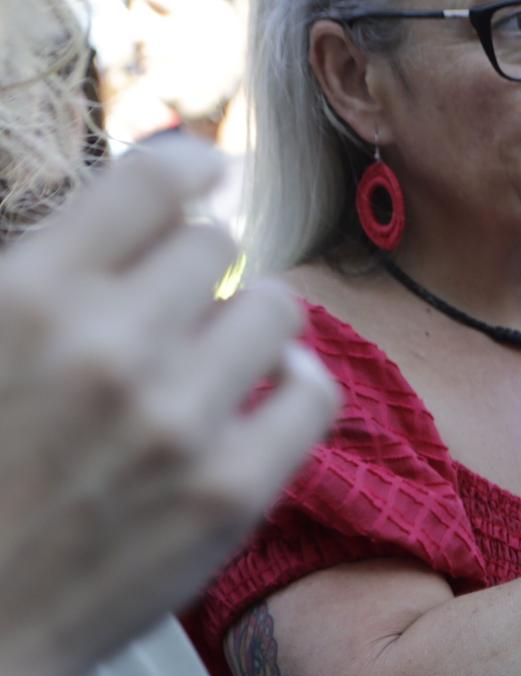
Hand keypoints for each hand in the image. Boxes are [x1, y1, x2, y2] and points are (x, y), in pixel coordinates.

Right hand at [0, 138, 337, 675]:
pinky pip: (314, 392)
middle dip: (199, 266)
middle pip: (215, 245)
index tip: (206, 170)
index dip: (187, 165)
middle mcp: (112, 349)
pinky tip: (267, 393)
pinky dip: (295, 382)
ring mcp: (181, 422)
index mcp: (30, 296)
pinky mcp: (234, 491)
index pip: (151, 181)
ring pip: (274, 308)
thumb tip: (144, 206)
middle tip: (178, 303)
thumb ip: (47, 277)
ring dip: (252, 320)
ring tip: (219, 351)